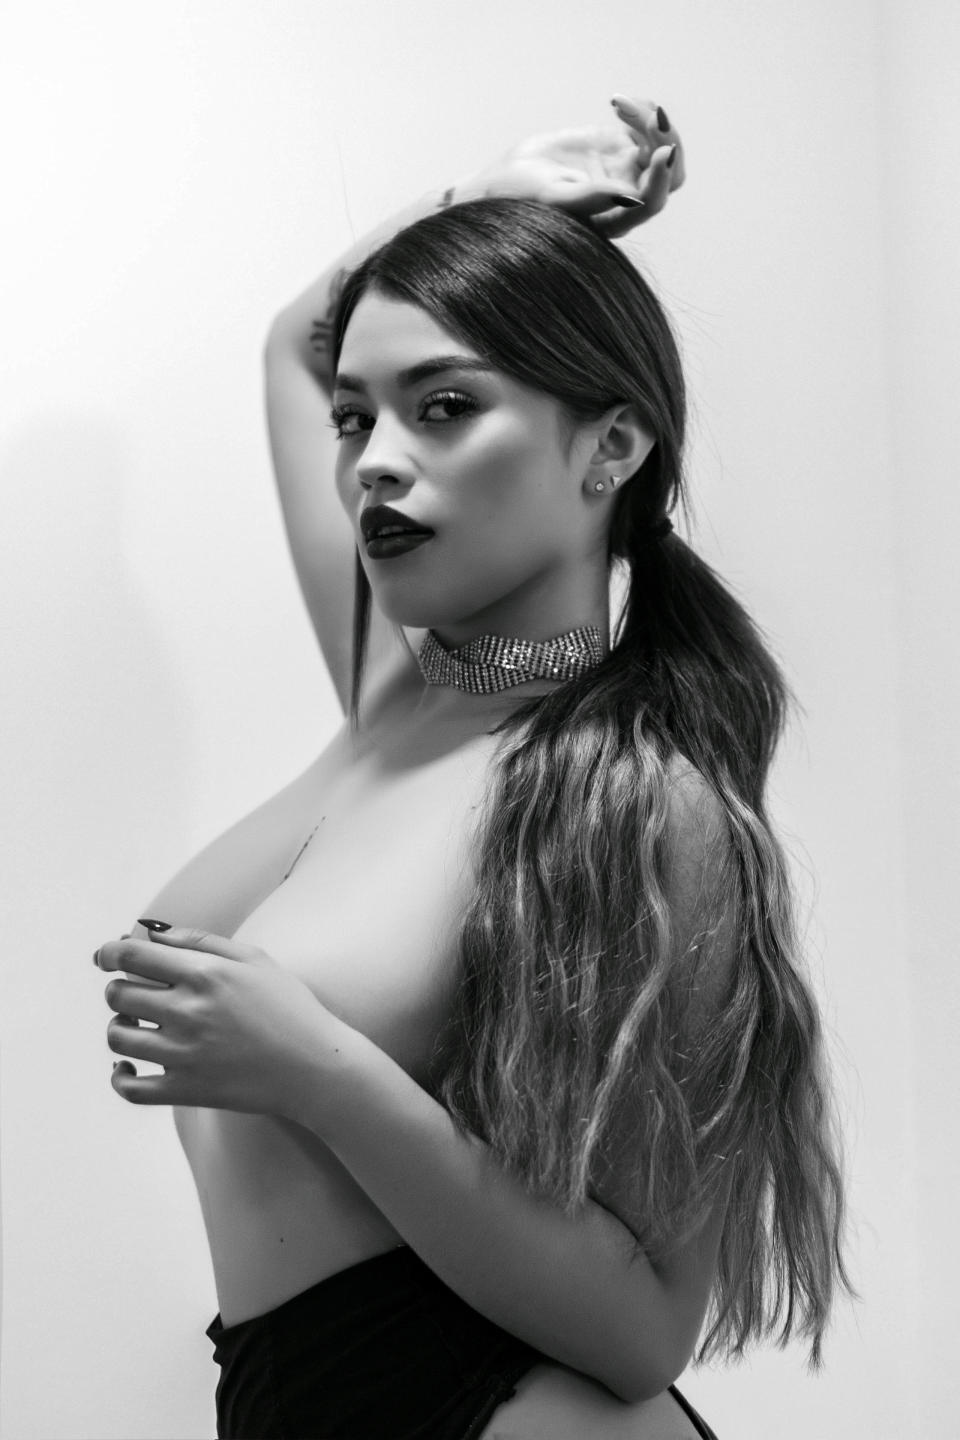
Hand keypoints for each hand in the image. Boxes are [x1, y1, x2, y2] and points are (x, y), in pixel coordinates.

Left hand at [95, 927, 353, 1116]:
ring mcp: (184, 1053)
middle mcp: (189, 1011)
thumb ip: (201, 940)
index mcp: (205, 973)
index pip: (130, 956)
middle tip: (133, 991)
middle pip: (118, 994)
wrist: (316, 1067)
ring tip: (137, 1024)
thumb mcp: (254, 958)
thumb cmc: (289, 1007)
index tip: (106, 957)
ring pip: (118, 1037)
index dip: (108, 953)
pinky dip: (119, 1076)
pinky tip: (127, 1065)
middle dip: (118, 988)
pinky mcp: (186, 1089)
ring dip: (119, 1026)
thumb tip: (151, 933)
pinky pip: (130, 1087)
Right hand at [469, 94, 684, 238]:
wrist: (507, 179)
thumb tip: (632, 195)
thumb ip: (591, 198)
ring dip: (649, 119)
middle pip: (669, 173)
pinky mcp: (618, 145)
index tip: (662, 150)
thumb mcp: (553, 196)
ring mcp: (625, 170)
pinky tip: (615, 103)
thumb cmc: (523, 199)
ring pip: (661, 144)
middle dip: (664, 141)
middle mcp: (627, 198)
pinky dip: (638, 109)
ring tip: (619, 104)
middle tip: (650, 114)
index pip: (652, 201)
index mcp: (616, 219)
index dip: (661, 177)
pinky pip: (645, 125)